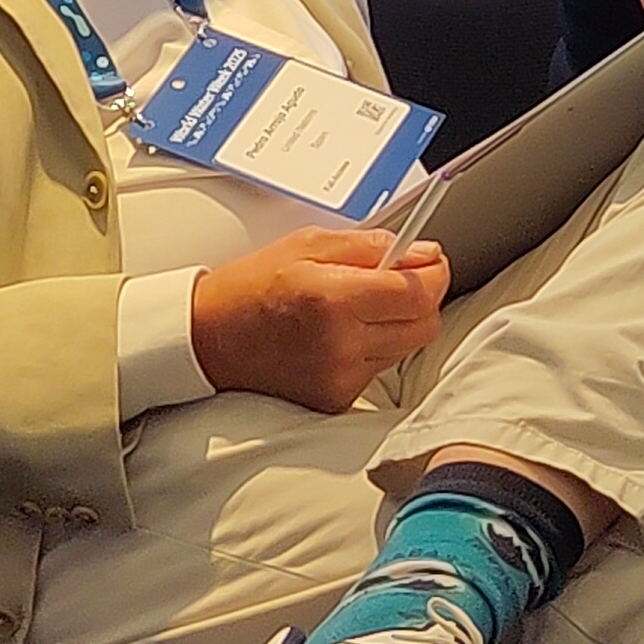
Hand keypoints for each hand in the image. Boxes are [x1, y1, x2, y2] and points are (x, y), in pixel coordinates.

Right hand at [188, 227, 450, 413]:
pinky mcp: (335, 399)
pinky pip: (379, 368)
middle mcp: (342, 345)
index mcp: (336, 299)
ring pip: (406, 347)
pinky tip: (341, 335)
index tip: (428, 260)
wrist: (209, 338)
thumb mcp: (310, 244)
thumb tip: (423, 253)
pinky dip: (373, 348)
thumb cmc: (254, 285)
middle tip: (394, 281)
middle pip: (426, 326)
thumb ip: (372, 246)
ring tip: (357, 308)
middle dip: (421, 298)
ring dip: (397, 323)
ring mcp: (340, 378)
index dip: (435, 272)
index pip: (421, 293)